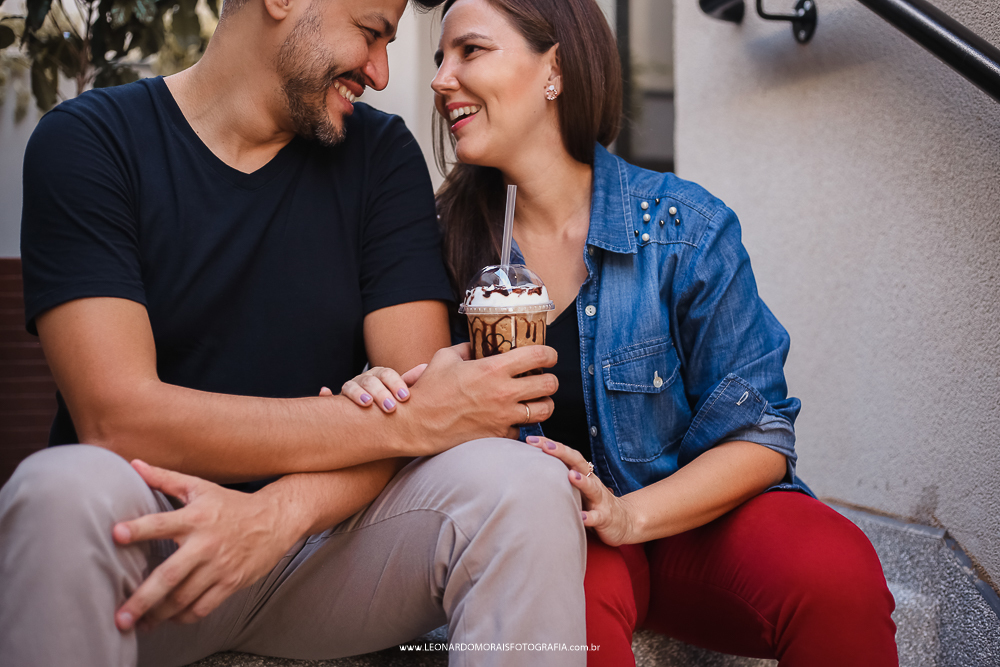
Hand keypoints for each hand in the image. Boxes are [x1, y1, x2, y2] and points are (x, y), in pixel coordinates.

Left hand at [112, 460, 300, 631]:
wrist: (276, 519)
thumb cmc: (232, 504)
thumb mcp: (200, 487)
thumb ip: (165, 479)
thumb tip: (134, 464)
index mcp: (196, 517)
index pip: (162, 523)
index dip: (139, 528)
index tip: (116, 534)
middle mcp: (207, 543)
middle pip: (170, 574)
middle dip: (143, 597)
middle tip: (120, 615)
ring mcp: (220, 566)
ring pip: (184, 596)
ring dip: (159, 613)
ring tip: (139, 623)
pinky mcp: (232, 582)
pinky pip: (203, 606)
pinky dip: (184, 616)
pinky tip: (170, 618)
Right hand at [320, 364, 427, 413]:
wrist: (374, 424)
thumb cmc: (391, 406)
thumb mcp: (401, 395)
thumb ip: (412, 382)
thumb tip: (425, 368)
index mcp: (379, 377)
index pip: (386, 374)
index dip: (395, 383)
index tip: (405, 397)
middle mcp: (363, 382)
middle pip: (370, 380)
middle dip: (380, 392)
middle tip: (391, 408)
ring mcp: (349, 392)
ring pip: (350, 386)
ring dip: (357, 392)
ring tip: (366, 403)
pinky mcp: (337, 405)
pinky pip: (327, 398)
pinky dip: (326, 395)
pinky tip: (325, 391)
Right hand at [399, 343, 557, 454]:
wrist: (417, 424)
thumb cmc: (429, 390)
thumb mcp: (445, 358)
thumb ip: (466, 349)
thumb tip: (477, 345)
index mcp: (493, 369)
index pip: (538, 356)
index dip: (550, 354)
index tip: (549, 356)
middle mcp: (504, 392)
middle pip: (549, 385)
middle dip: (550, 379)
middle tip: (544, 378)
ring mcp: (503, 416)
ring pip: (544, 410)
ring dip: (544, 403)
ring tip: (536, 399)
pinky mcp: (498, 435)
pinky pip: (522, 430)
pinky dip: (520, 424)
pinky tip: (512, 418)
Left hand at [526, 436, 637, 546]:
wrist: (626, 521)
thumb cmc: (594, 503)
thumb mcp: (577, 488)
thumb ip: (561, 479)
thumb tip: (530, 470)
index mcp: (583, 474)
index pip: (566, 455)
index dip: (550, 446)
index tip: (530, 440)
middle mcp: (592, 482)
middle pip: (578, 463)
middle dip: (562, 453)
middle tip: (545, 446)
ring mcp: (600, 499)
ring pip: (592, 487)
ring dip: (581, 481)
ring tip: (570, 475)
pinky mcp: (605, 517)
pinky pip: (597, 517)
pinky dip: (589, 517)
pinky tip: (581, 517)